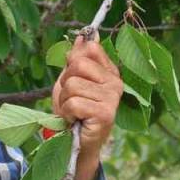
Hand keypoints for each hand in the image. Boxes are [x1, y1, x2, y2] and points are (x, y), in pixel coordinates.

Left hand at [50, 33, 122, 179]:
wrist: (77, 143)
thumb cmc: (74, 112)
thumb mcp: (70, 82)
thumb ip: (76, 60)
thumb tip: (82, 37)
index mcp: (109, 71)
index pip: (89, 48)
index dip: (72, 61)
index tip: (73, 77)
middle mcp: (115, 82)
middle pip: (77, 65)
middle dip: (65, 84)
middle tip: (71, 99)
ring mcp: (113, 97)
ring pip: (73, 85)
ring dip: (64, 101)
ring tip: (73, 112)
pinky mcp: (106, 113)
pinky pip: (73, 103)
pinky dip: (67, 112)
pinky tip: (75, 120)